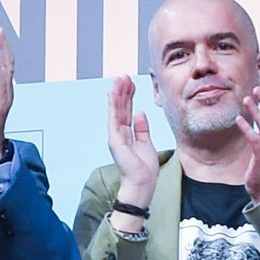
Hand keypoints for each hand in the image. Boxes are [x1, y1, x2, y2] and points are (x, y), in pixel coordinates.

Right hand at [105, 76, 161, 200]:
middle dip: (122, 91)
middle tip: (123, 75)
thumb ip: (142, 128)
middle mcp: (118, 133)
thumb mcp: (146, 143)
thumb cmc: (144, 168)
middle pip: (120, 108)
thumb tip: (140, 113)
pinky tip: (114, 94)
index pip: (126, 110)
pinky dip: (114, 106)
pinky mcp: (115, 140)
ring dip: (117, 94)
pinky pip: (114, 119)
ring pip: (116, 110)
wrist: (142, 184)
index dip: (128, 96)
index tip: (130, 83)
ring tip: (119, 79)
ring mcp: (115, 136)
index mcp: (126, 134)